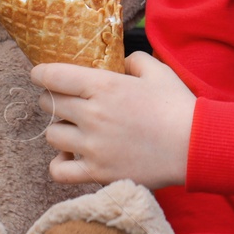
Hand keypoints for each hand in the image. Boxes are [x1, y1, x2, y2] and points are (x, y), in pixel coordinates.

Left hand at [30, 50, 195, 187]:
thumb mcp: (157, 71)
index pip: (53, 76)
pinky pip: (58, 171)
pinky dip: (59, 164)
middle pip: (48, 105)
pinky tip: (71, 157)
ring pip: (52, 135)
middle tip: (63, 102)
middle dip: (52, 100)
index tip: (39, 75)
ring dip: (59, 130)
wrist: (195, 147)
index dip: (40, 74)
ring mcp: (93, 146)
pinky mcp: (98, 173)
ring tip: (73, 129)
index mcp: (104, 85)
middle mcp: (92, 114)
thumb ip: (133, 61)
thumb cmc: (178, 106)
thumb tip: (120, 64)